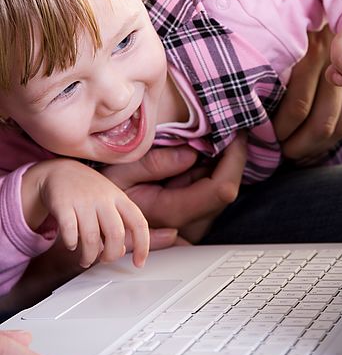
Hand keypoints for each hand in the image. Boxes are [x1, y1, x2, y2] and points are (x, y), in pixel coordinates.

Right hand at [23, 159, 149, 268]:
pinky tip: (72, 245)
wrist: (60, 171)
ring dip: (89, 256)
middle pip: (116, 233)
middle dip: (111, 254)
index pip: (138, 223)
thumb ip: (117, 226)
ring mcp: (83, 200)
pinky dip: (71, 244)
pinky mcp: (63, 204)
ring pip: (91, 237)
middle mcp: (103, 198)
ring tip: (86, 260)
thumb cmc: (88, 191)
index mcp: (119, 198)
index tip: (139, 263)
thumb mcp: (109, 203)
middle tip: (104, 259)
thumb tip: (121, 252)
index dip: (143, 245)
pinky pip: (69, 231)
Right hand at [103, 134, 247, 242]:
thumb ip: (156, 164)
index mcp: (172, 212)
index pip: (222, 189)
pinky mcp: (192, 221)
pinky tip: (197, 155)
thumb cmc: (103, 196)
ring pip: (221, 191)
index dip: (234, 159)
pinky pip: (211, 194)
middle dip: (229, 157)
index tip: (234, 133)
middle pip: (228, 189)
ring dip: (219, 163)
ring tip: (204, 138)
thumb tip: (190, 154)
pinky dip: (210, 172)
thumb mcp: (122, 172)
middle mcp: (188, 226)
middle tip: (221, 128)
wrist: (94, 223)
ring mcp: (192, 226)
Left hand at [273, 25, 341, 163]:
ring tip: (293, 154)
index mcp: (313, 52)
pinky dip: (332, 140)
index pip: (298, 106)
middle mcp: (338, 65)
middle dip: (297, 144)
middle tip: (277, 152)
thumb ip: (274, 64)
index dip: (280, 128)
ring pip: (339, 126)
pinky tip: (314, 148)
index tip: (263, 136)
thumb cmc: (302, 22)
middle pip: (321, 122)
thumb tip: (251, 103)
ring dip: (315, 147)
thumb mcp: (285, 35)